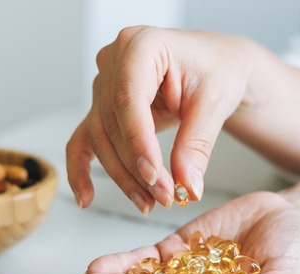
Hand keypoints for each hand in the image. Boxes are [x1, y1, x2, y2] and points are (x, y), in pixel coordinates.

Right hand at [66, 26, 255, 214]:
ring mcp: (104, 83)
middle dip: (137, 167)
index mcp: (141, 44)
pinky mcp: (103, 107)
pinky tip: (87, 198)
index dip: (138, 143)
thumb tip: (187, 187)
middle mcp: (114, 60)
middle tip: (165, 197)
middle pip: (113, 124)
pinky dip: (81, 169)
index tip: (155, 177)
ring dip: (123, 176)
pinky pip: (84, 139)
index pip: (129, 99)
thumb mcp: (215, 104)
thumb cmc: (218, 70)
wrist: (217, 66)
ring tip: (149, 203)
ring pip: (101, 138)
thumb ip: (196, 145)